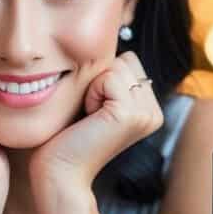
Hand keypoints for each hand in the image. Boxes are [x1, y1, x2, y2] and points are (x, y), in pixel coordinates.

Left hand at [29, 51, 162, 195]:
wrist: (58, 172)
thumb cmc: (65, 137)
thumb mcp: (93, 101)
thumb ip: (108, 77)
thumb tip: (109, 40)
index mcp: (149, 108)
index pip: (127, 60)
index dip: (101, 78)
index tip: (91, 111)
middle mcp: (154, 111)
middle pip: (124, 59)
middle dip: (99, 80)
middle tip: (89, 114)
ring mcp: (146, 113)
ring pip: (117, 65)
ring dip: (93, 86)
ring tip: (89, 117)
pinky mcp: (131, 114)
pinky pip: (108, 77)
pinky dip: (91, 93)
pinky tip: (89, 118)